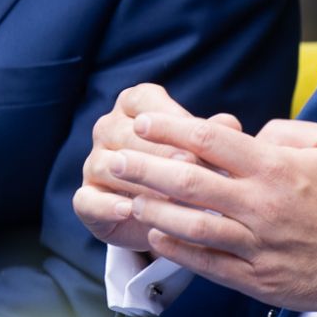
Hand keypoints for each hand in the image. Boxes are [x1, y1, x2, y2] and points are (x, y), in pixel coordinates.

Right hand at [75, 83, 240, 253]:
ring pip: (108, 166)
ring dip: (138, 181)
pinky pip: (88, 200)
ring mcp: (94, 164)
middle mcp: (108, 129)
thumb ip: (214, 135)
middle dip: (161, 152)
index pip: (144, 101)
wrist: (169, 215)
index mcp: (134, 107)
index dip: (170, 118)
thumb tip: (229, 125)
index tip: (195, 136)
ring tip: (167, 195)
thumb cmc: (189, 169)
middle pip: (126, 134)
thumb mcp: (204, 150)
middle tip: (190, 168)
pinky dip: (107, 206)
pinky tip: (129, 211)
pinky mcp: (87, 200)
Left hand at [121, 114, 316, 311]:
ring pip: (190, 225)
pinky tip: (156, 237)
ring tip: (128, 199)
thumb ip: (287, 133)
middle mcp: (260, 205)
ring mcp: (256, 245)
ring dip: (152, 211)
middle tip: (114, 160)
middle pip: (188, 182)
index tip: (144, 124)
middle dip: (144, 169)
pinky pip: (207, 263)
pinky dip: (177, 249)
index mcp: (276, 168)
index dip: (172, 130)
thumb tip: (251, 136)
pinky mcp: (258, 279)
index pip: (212, 141)